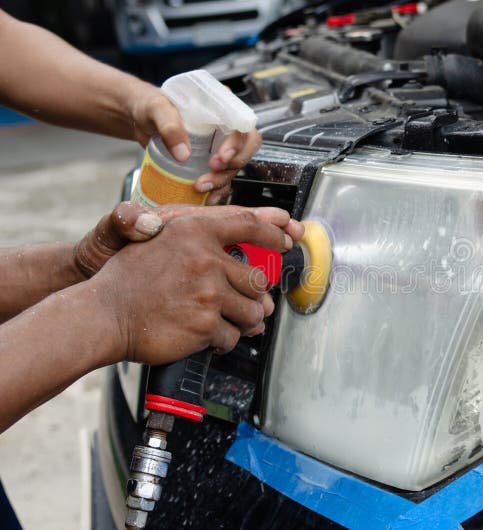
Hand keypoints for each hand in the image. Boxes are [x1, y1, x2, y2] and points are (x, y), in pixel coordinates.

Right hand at [91, 207, 301, 364]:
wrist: (103, 314)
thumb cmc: (128, 280)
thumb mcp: (158, 240)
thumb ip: (197, 242)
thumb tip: (234, 257)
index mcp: (195, 231)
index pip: (248, 225)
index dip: (273, 233)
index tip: (285, 240)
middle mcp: (206, 260)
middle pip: (258, 280)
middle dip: (254, 297)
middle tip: (242, 304)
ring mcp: (208, 294)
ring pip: (253, 311)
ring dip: (243, 321)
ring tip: (226, 322)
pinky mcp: (206, 325)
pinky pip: (233, 336)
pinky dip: (224, 341)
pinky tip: (207, 337)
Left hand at [128, 84, 261, 204]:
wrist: (138, 119)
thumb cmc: (149, 105)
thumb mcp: (156, 109)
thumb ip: (170, 126)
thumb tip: (184, 154)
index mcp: (219, 106)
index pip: (241, 124)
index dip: (237, 143)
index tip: (220, 157)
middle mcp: (224, 125)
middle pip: (246, 146)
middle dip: (233, 163)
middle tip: (213, 170)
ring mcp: (219, 145)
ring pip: (234, 165)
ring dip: (222, 179)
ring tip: (201, 186)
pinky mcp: (211, 161)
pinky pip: (223, 177)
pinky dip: (218, 190)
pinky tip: (208, 197)